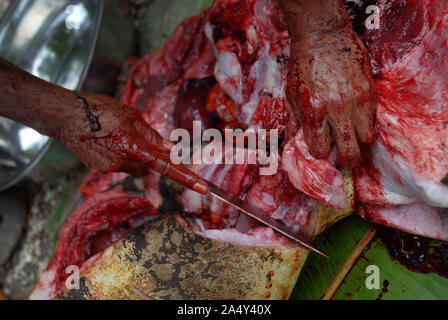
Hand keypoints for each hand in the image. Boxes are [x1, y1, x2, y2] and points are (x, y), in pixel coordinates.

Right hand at [59, 92, 207, 192]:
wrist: (64, 117)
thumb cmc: (97, 109)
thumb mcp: (130, 115)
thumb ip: (152, 136)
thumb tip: (171, 149)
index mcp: (133, 146)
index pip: (166, 165)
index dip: (186, 177)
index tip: (203, 188)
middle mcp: (123, 161)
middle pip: (150, 166)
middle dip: (152, 157)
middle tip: (137, 137)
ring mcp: (111, 168)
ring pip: (136, 167)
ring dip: (136, 156)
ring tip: (118, 136)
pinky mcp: (102, 169)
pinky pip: (122, 166)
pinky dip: (122, 156)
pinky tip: (109, 142)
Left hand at [279, 0, 376, 166]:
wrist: (323, 36)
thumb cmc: (303, 65)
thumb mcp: (291, 95)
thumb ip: (300, 121)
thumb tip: (307, 142)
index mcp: (313, 111)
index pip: (320, 150)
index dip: (320, 154)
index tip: (321, 151)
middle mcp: (337, 110)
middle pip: (348, 153)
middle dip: (345, 161)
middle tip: (342, 160)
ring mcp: (357, 102)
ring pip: (365, 140)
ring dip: (357, 144)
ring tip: (350, 140)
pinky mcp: (370, 93)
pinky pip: (373, 122)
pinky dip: (366, 128)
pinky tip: (357, 125)